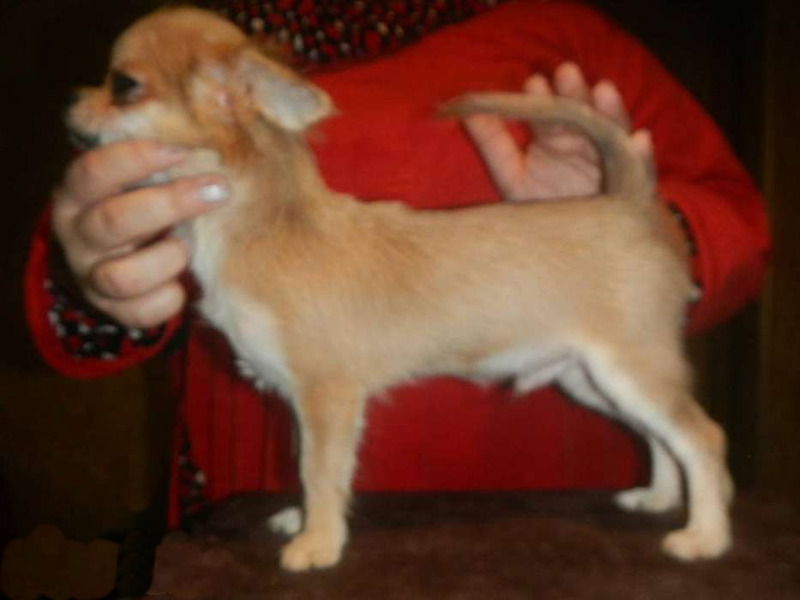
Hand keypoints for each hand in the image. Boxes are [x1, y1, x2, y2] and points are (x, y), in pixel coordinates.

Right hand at [51, 140, 229, 328]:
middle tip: (218, 189)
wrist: (116, 260)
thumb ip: (164, 160)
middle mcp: (78, 235)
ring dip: (168, 259)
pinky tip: (184, 285)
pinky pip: (141, 312)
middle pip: (114, 221)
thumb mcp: (139, 180)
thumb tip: (219, 131)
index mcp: (78, 194)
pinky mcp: (114, 310)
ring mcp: (93, 275)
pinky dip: (169, 299)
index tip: (182, 151)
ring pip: (123, 276)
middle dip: (171, 204)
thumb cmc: (139, 205)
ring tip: (188, 245)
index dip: (136, 159)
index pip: (92, 171)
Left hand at [463, 62, 650, 200]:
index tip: (533, 83)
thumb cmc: (546, 206)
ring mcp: (611, 162)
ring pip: (613, 132)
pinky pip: (641, 171)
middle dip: (574, 93)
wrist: (580, 246)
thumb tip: (467, 113)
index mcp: (556, 139)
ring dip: (610, 111)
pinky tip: (640, 139)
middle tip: (565, 72)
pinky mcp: (632, 188)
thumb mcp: (514, 178)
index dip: (542, 99)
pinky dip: (642, 156)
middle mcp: (585, 144)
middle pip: (581, 114)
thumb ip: (494, 146)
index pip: (548, 114)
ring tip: (603, 90)